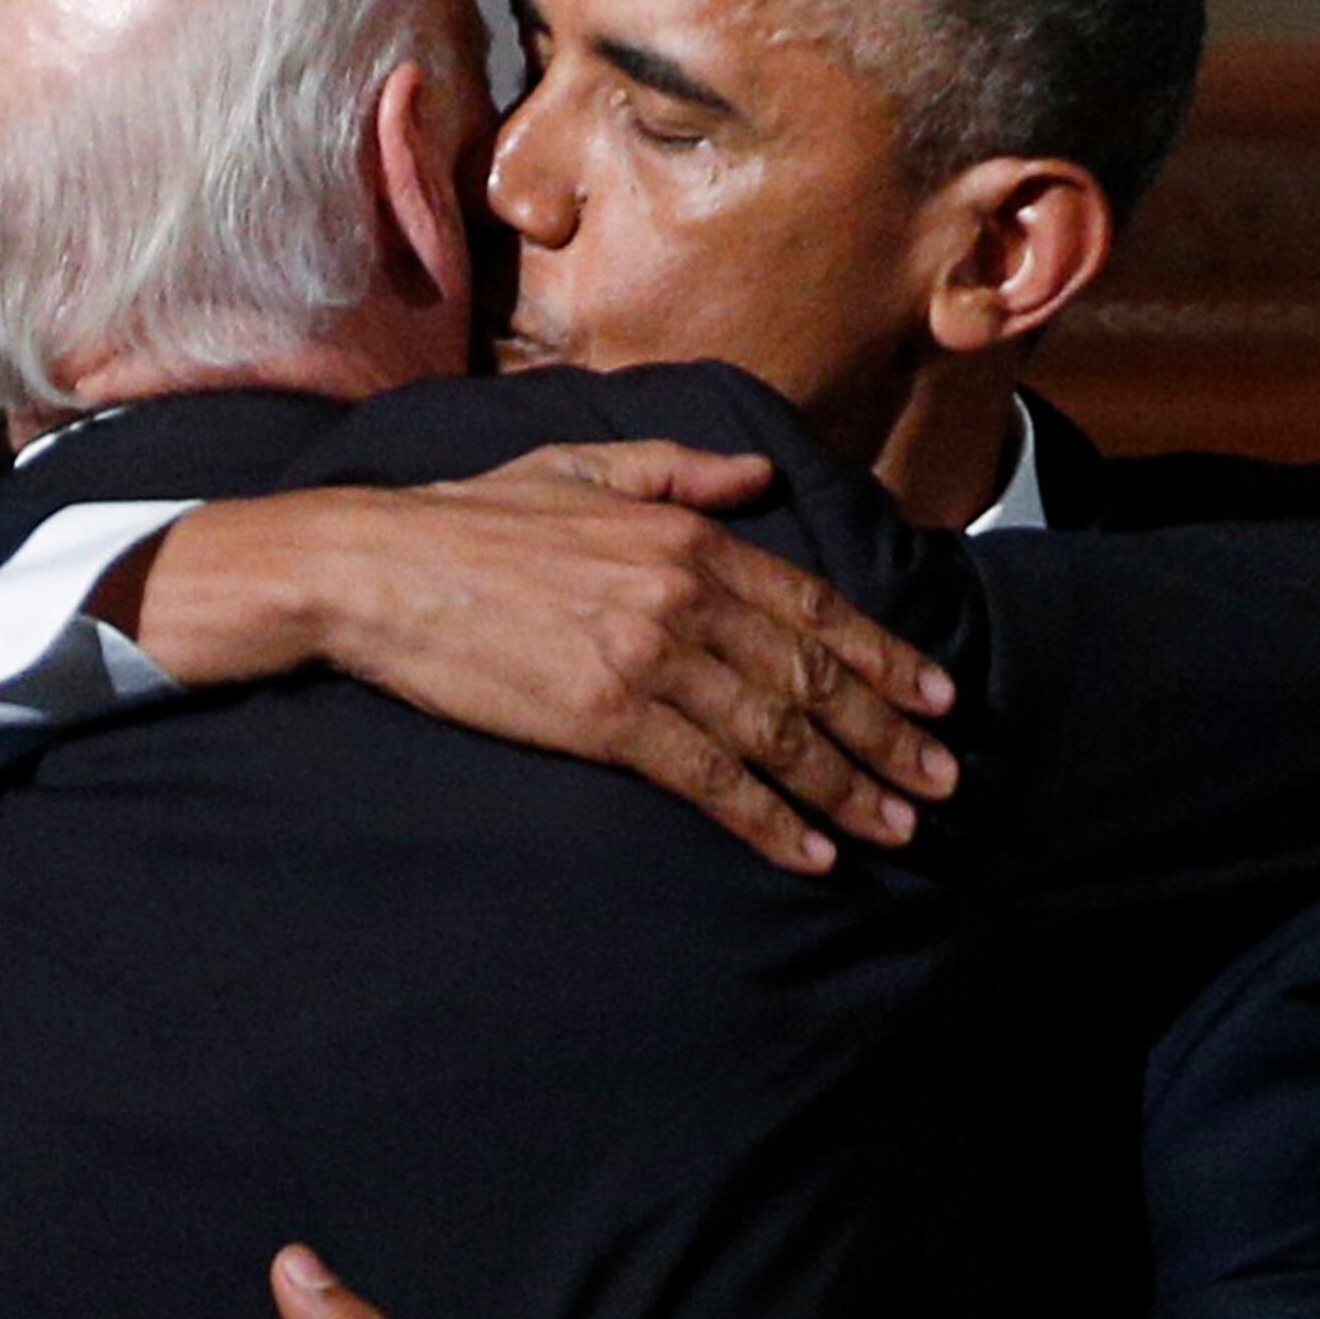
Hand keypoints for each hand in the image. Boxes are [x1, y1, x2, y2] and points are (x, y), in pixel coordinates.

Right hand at [110, 444, 957, 875]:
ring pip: (775, 733)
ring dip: (847, 786)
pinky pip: (710, 778)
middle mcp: (683, 593)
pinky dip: (768, 818)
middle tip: (943, 781)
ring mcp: (648, 658)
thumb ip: (677, 470)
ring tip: (899, 826)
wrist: (376, 568)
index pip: (812, 604)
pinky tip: (810, 850)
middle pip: (811, 677)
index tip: (938, 697)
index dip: (883, 656)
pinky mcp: (605, 718)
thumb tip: (758, 480)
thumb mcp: (579, 468)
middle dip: (888, 735)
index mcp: (685, 532)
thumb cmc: (468, 520)